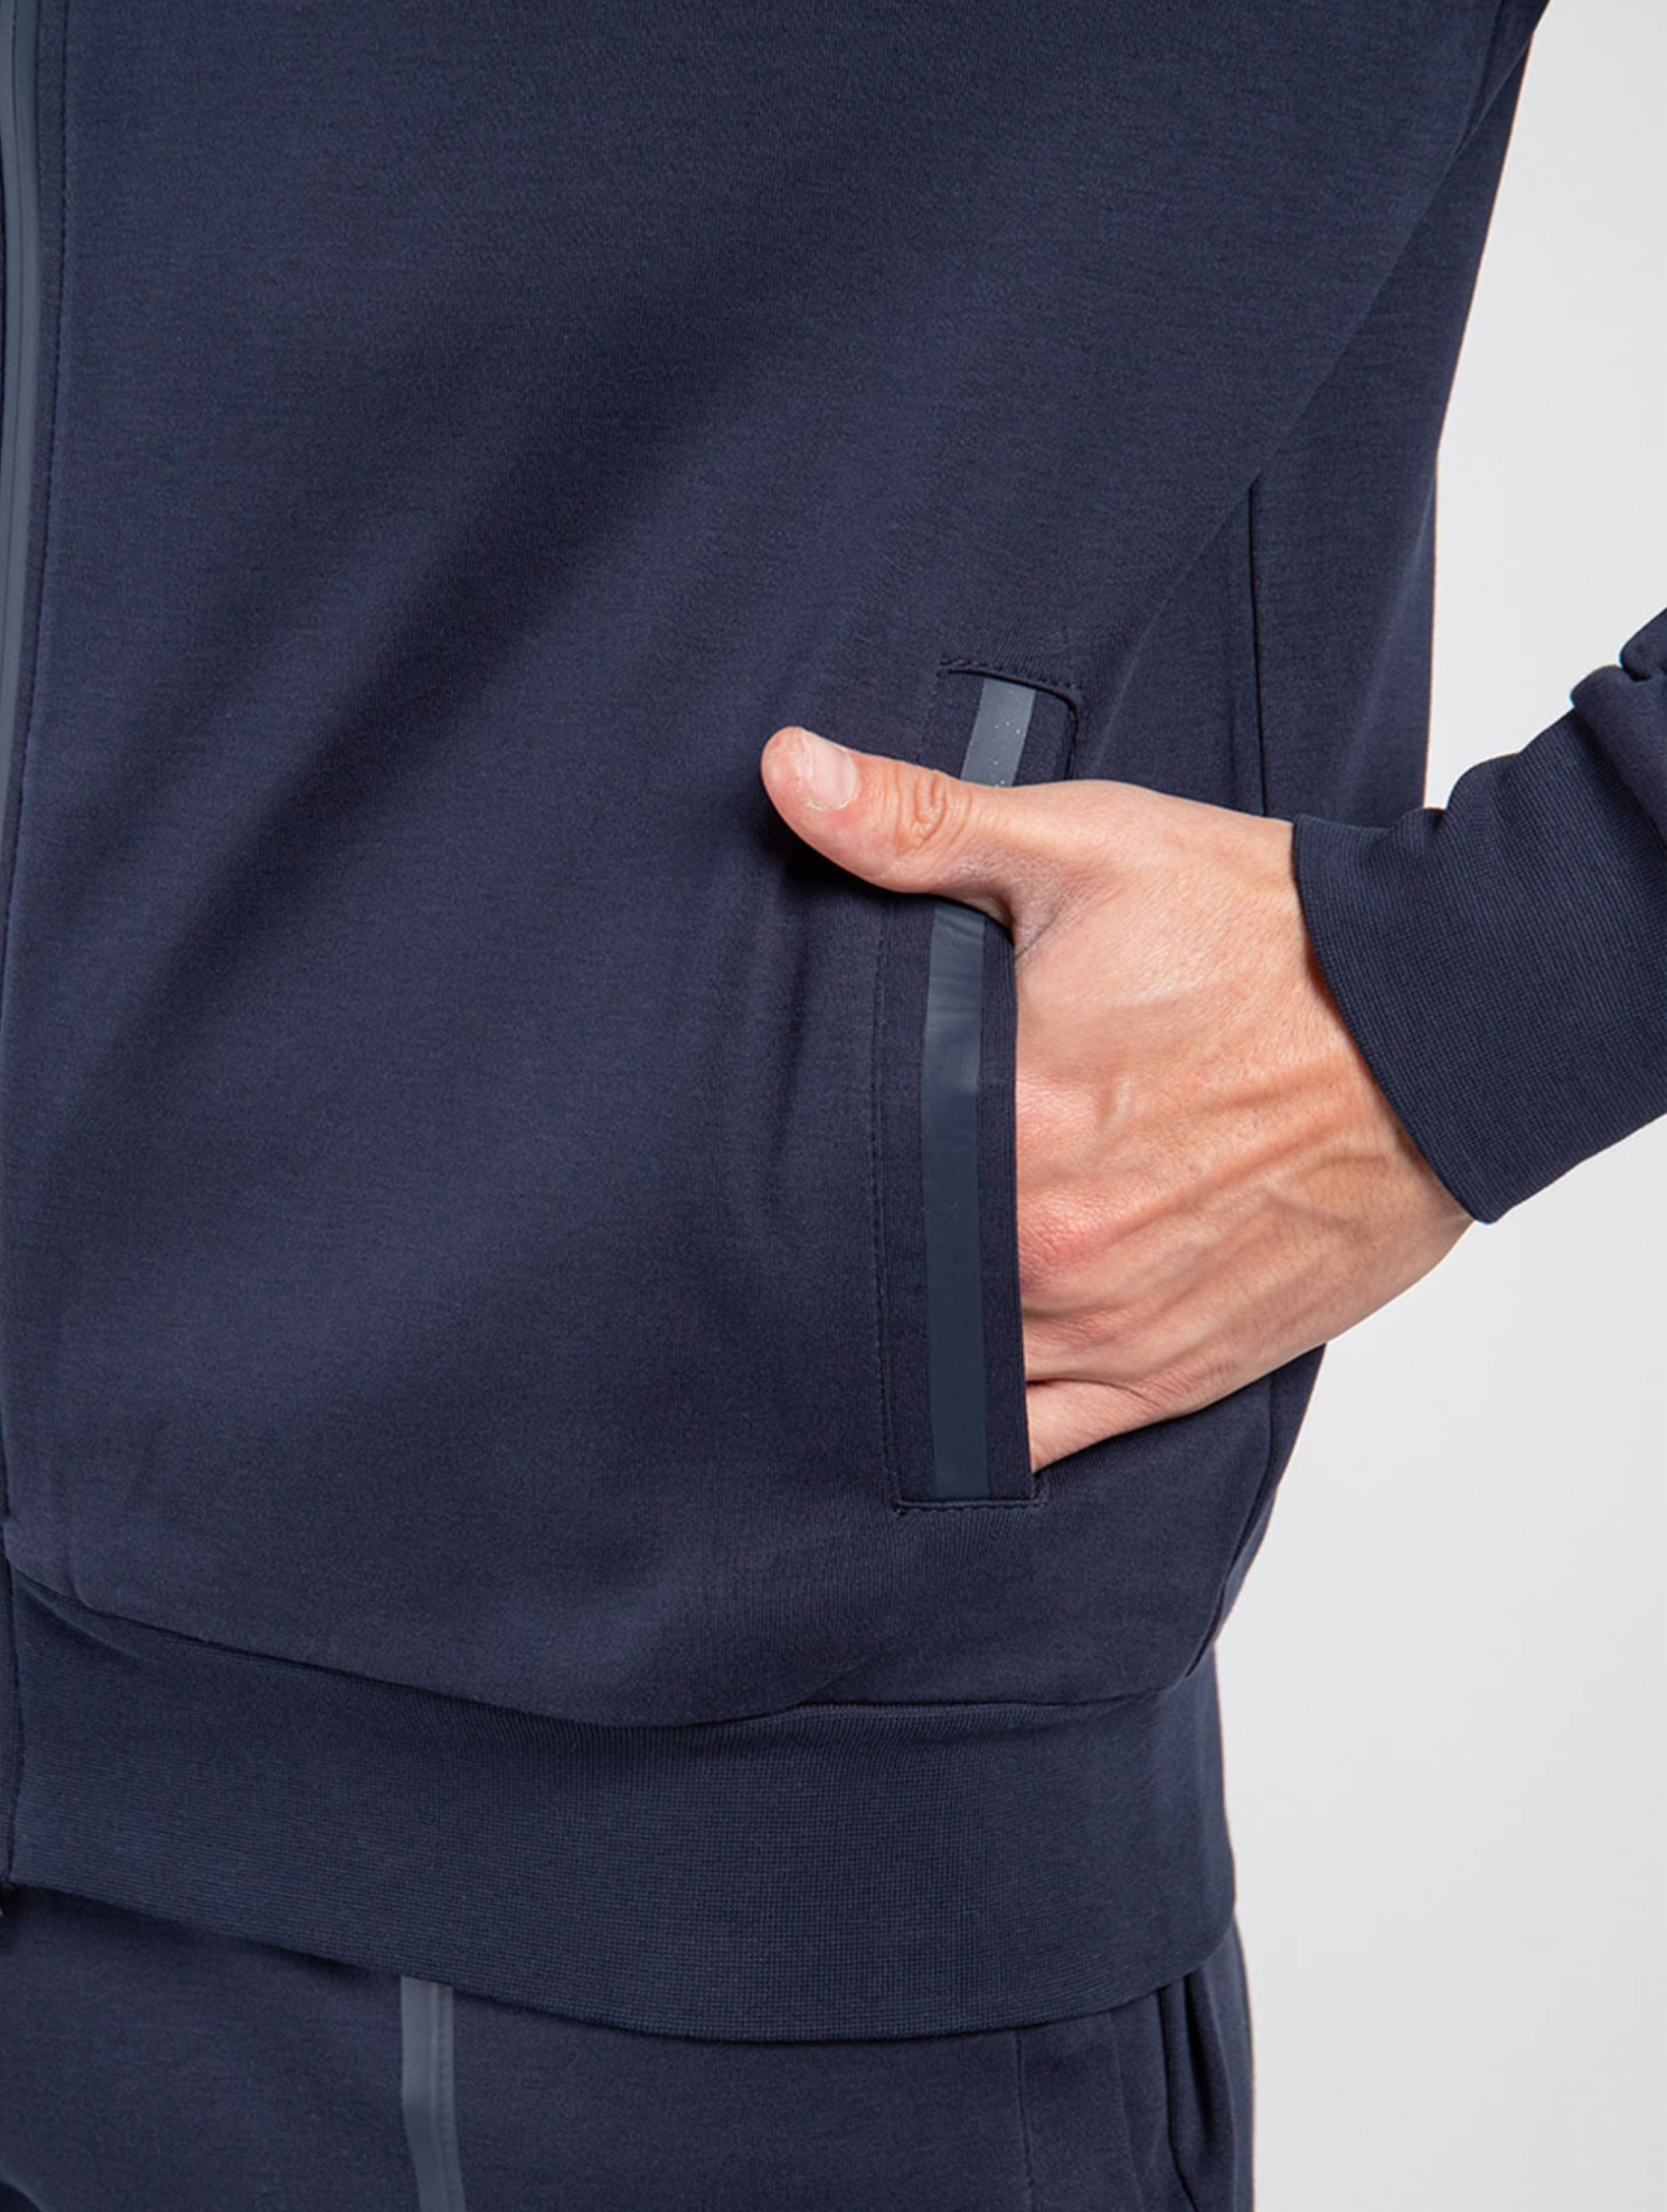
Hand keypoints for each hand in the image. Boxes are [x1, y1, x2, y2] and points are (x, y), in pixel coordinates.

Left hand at [761, 727, 1472, 1470]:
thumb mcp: (1084, 843)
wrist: (1446, 1018)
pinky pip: (1046, 1439)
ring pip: (956, 1374)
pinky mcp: (1181, 1371)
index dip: (791, 1181)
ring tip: (878, 1293)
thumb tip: (787, 772)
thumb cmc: (1271, 932)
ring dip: (914, 1340)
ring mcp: (1115, 1324)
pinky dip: (992, 1419)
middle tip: (811, 1224)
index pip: (840, 1190)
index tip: (766, 1160)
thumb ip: (917, 824)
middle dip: (850, 1256)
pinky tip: (954, 1377)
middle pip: (893, 1285)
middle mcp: (1051, 1249)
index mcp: (1006, 1129)